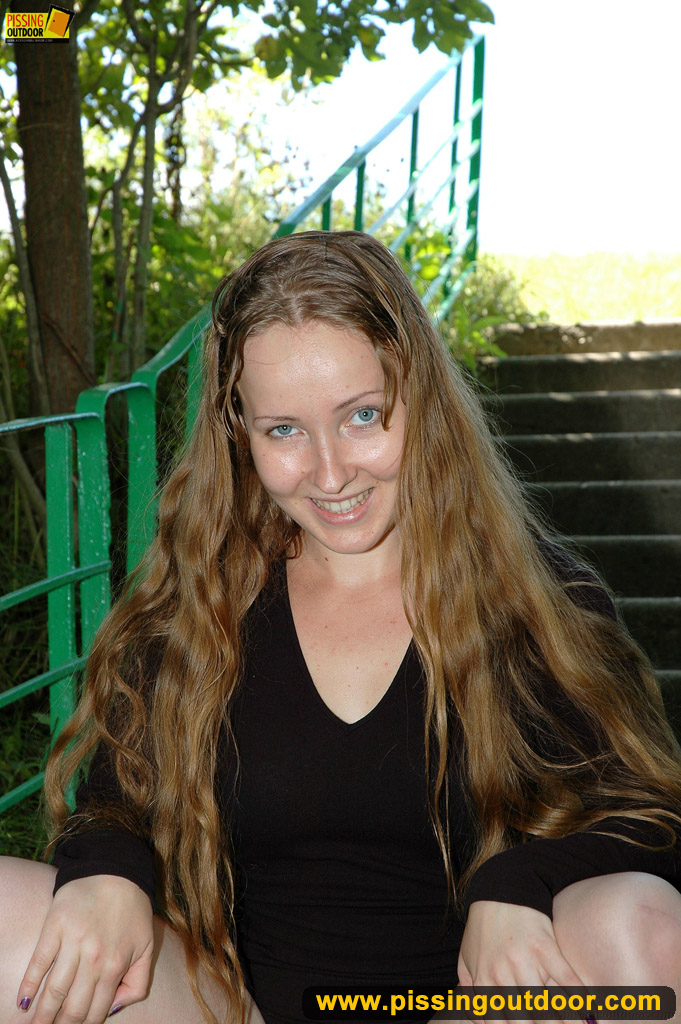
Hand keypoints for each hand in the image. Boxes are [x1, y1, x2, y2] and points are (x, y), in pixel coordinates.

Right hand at [17, 874, 153, 1023]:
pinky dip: (30, 983)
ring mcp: (73, 942)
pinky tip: (24, 1001)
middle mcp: (95, 958)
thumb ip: (138, 982)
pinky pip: (39, 961)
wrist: (116, 869)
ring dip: (42, 1014)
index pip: (95, 1011)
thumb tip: (115, 1008)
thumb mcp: (147, 946)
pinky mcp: (56, 926)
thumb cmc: (133, 909)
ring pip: (54, 990)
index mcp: (117, 965)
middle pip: (72, 1007)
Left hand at [458, 901, 584, 1023]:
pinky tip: (587, 1012)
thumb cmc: (483, 929)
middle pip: (526, 1020)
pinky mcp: (545, 946)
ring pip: (547, 1006)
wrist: (501, 892)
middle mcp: (503, 974)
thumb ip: (470, 992)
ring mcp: (525, 960)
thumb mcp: (467, 958)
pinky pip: (566, 978)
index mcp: (483, 980)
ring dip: (562, 1023)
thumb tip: (478, 1020)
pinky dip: (578, 998)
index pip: (501, 1022)